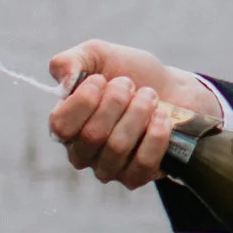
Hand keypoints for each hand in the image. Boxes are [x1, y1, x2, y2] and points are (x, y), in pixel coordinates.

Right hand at [48, 41, 213, 189]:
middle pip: (92, 135)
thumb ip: (70, 61)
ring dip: (139, 112)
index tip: (102, 79)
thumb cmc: (130, 73)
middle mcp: (81, 152)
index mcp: (65, 125)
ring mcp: (107, 168)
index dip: (83, 100)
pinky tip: (161, 117)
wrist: (172, 88)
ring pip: (118, 146)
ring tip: (149, 96)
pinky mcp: (135, 177)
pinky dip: (156, 134)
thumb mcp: (98, 55)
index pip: (60, 125)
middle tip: (130, 85)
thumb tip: (64, 80)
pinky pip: (142, 162)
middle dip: (118, 100)